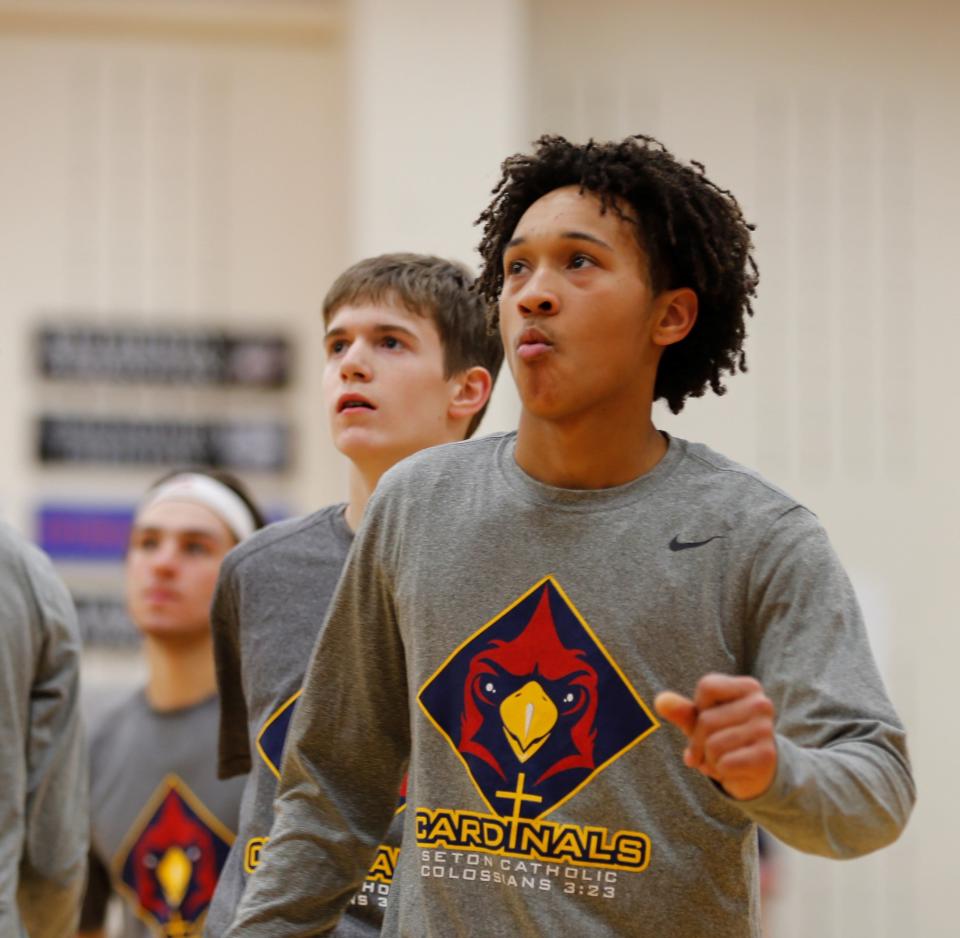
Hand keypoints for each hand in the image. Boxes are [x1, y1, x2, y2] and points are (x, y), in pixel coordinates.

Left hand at [654, 674, 776, 800]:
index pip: (707, 687)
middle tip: (710, 750)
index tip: (707, 719)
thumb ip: (681, 710)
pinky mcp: (766, 756)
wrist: (756, 771)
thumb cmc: (724, 737)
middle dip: (698, 741)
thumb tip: (660, 701)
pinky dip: (720, 772)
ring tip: (722, 759)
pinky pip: (724, 764)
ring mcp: (766, 730)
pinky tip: (731, 770)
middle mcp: (761, 703)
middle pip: (706, 719)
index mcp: (748, 686)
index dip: (698, 707)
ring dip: (709, 759)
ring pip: (713, 745)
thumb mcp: (701, 721)